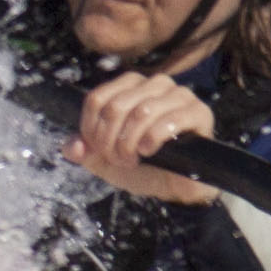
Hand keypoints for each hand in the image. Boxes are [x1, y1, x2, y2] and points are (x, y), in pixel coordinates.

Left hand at [67, 69, 219, 203]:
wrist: (175, 186)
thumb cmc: (143, 167)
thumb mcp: (105, 161)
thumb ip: (86, 151)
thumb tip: (71, 147)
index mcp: (131, 85)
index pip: (97, 99)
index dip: (91, 129)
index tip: (99, 151)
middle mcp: (156, 83)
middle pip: (116, 106)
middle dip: (111, 141)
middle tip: (119, 160)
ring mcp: (180, 95)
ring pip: (141, 111)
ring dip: (131, 142)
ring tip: (133, 159)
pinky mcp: (199, 112)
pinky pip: (170, 119)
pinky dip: (153, 139)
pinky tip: (150, 151)